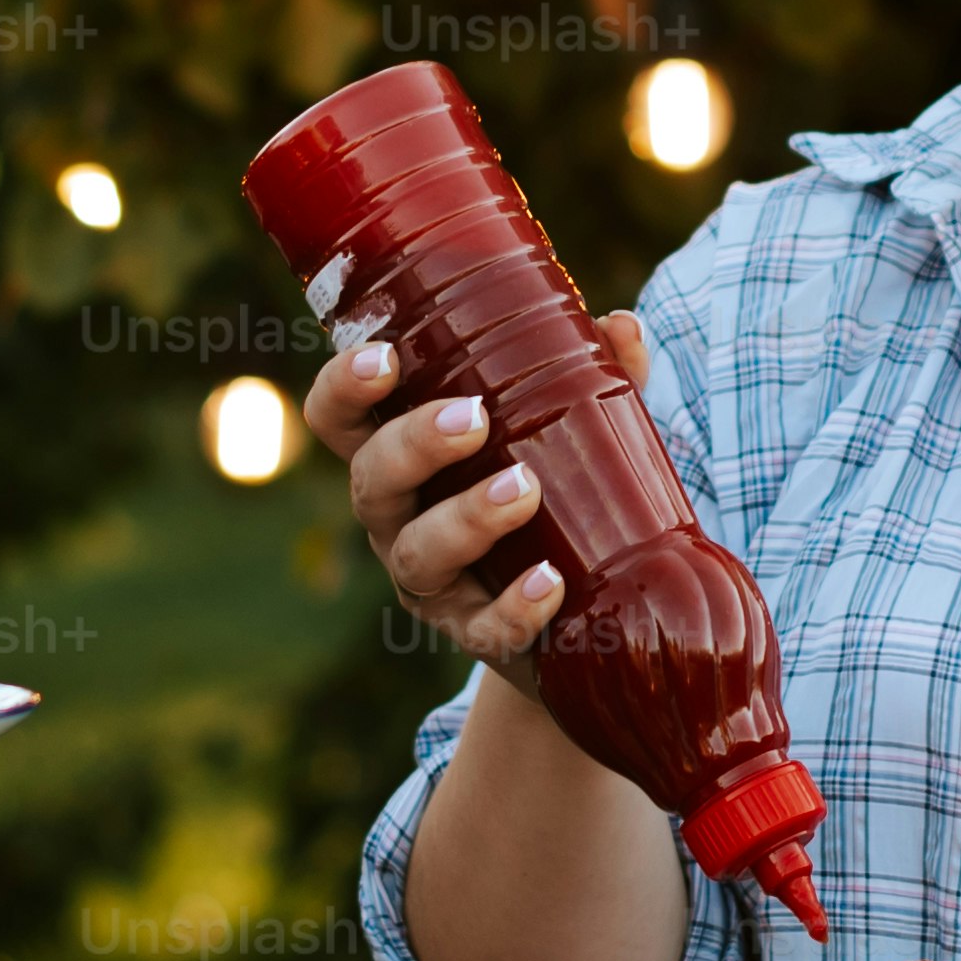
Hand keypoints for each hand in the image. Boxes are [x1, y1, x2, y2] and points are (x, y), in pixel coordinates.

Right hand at [301, 306, 653, 696]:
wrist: (584, 610)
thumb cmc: (553, 492)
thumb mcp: (570, 429)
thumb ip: (595, 375)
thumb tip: (621, 326)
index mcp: (402, 455)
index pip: (339, 418)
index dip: (344, 386)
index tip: (386, 357)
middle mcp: (399, 517)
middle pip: (370, 479)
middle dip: (414, 444)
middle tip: (472, 418)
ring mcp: (431, 582)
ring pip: (417, 553)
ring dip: (466, 518)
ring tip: (523, 489)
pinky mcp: (475, 634)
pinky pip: (482, 629)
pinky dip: (514, 606)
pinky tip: (549, 581)